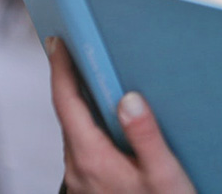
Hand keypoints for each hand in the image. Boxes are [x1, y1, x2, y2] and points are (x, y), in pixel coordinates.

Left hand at [47, 37, 195, 192]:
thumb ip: (146, 135)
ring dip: (80, 102)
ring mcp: (81, 181)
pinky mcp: (90, 187)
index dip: (60, 69)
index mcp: (93, 159)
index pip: (67, 103)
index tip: (57, 41)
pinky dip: (89, 123)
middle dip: (69, 79)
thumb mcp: (164, 175)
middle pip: (67, 114)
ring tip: (94, 75)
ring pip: (75, 131)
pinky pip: (84, 146)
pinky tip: (109, 118)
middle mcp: (79, 169)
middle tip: (74, 48)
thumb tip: (129, 96)